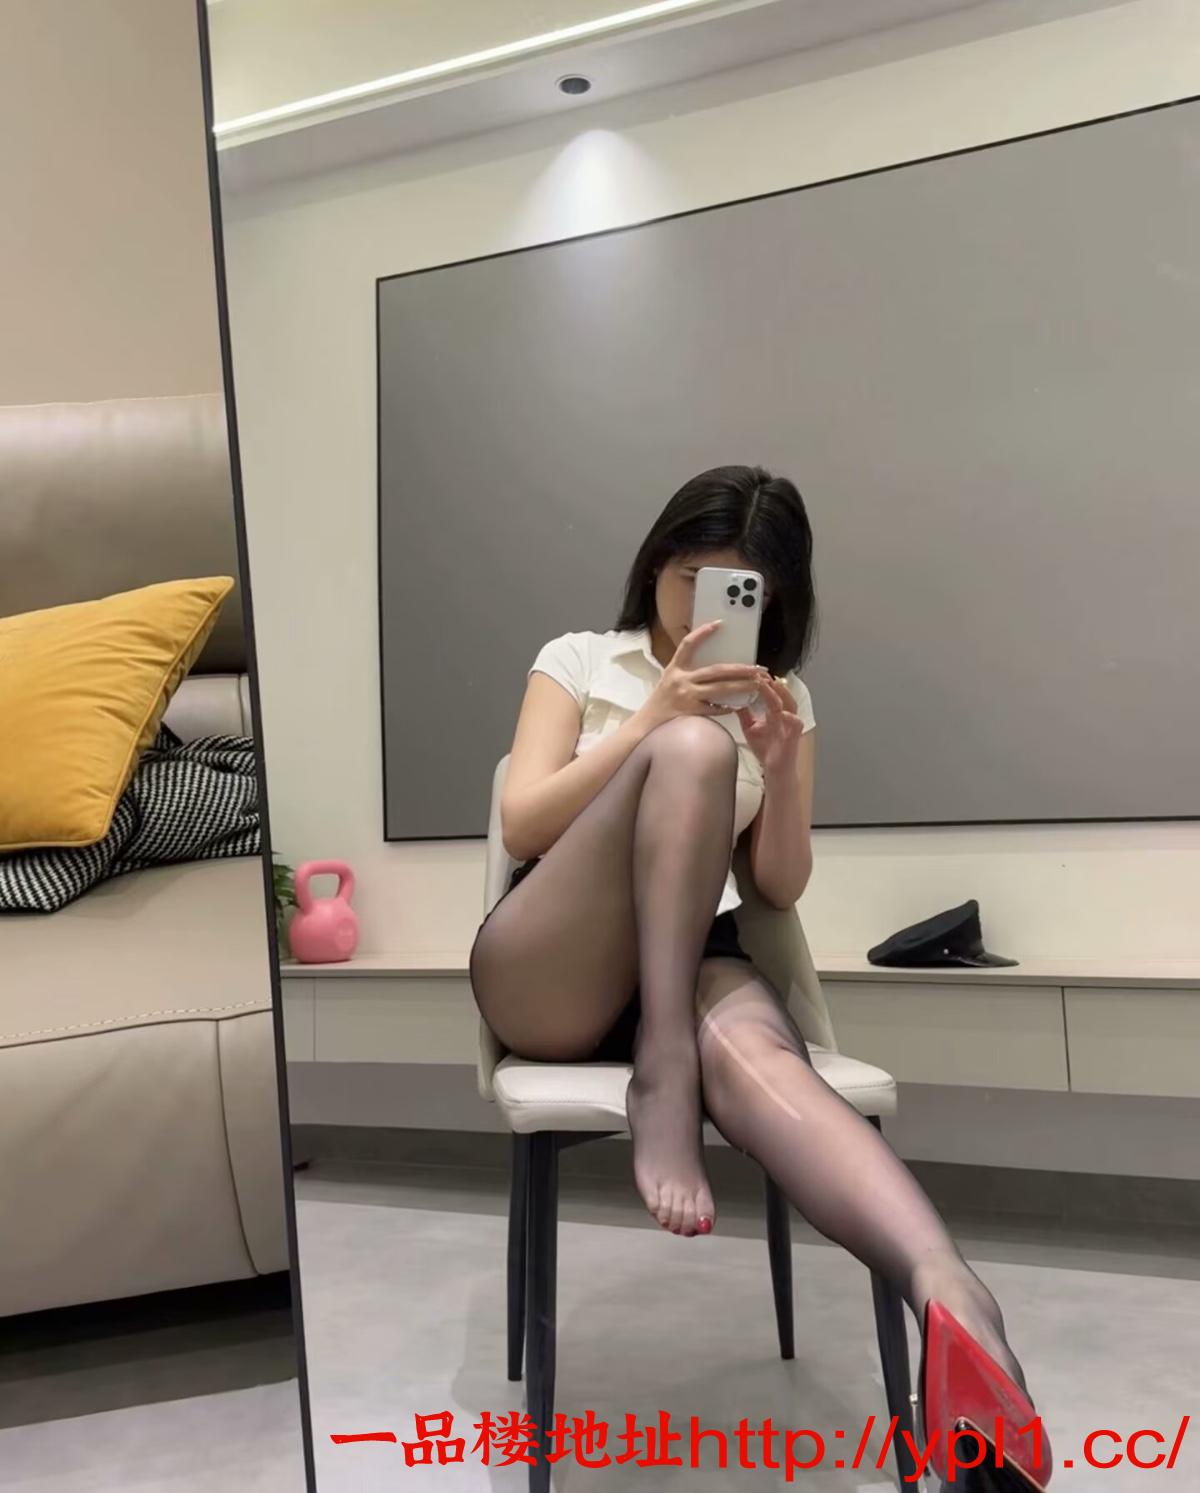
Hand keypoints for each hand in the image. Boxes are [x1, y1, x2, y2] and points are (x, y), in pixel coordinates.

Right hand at [638, 621, 766, 729]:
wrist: (648, 721)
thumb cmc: (661, 698)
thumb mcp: (669, 677)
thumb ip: (687, 670)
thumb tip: (714, 666)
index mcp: (675, 668)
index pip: (688, 645)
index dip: (702, 633)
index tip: (719, 623)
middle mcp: (681, 680)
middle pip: (716, 671)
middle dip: (740, 669)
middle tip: (758, 668)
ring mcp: (687, 696)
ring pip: (720, 689)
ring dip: (740, 686)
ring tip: (756, 685)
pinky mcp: (691, 712)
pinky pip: (714, 708)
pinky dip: (726, 707)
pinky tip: (738, 705)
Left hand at [737, 675, 803, 777]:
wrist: (775, 769)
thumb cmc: (766, 747)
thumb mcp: (750, 727)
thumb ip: (744, 712)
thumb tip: (732, 698)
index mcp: (776, 711)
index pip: (771, 692)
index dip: (762, 683)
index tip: (750, 673)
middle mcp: (785, 714)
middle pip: (781, 694)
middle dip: (771, 684)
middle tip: (759, 675)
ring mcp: (791, 724)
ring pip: (790, 705)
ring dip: (781, 694)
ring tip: (772, 685)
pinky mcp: (795, 735)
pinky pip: (796, 723)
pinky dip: (790, 718)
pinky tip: (782, 713)